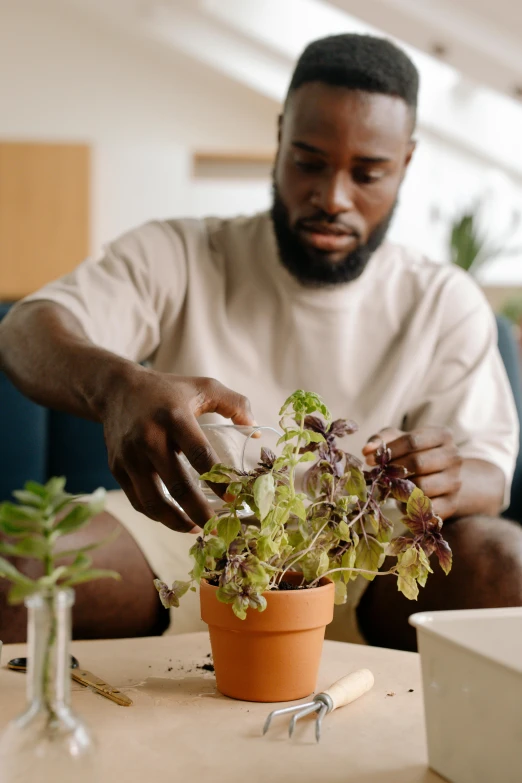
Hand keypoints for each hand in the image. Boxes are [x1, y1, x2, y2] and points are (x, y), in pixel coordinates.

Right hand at [102, 370, 254, 531]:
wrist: (116, 390)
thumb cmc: (167, 391)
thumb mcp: (203, 386)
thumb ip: (234, 403)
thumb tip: (256, 430)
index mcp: (174, 417)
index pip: (200, 454)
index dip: (219, 479)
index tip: (235, 498)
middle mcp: (149, 437)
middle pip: (177, 485)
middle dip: (200, 512)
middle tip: (218, 527)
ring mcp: (130, 456)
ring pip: (154, 501)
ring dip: (177, 522)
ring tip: (198, 529)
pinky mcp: (117, 468)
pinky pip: (138, 501)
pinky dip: (158, 516)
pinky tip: (176, 520)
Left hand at [362, 426, 462, 519]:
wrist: (438, 477)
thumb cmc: (411, 454)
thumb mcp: (397, 440)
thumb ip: (380, 440)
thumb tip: (367, 450)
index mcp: (442, 436)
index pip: (413, 441)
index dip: (389, 450)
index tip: (370, 459)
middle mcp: (454, 457)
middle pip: (418, 463)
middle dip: (393, 470)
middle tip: (379, 475)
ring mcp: (455, 481)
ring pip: (422, 486)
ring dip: (400, 489)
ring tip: (389, 486)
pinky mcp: (451, 503)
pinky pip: (426, 508)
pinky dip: (410, 506)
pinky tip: (401, 501)